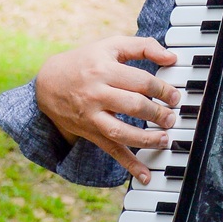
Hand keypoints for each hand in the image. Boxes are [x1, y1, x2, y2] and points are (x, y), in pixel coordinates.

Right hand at [35, 36, 179, 182]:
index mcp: (104, 70)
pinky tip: (145, 175)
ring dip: (147, 139)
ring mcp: (92, 116)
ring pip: (122, 132)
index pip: (140, 81)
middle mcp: (96, 94)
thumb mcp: (110, 46)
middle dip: (158, 113)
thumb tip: (171, 57)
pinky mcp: (91, 133)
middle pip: (133, 105)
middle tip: (171, 117)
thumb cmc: (86, 62)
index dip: (162, 89)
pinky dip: (129, 165)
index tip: (174, 96)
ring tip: (165, 139)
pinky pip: (111, 151)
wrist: (48, 84)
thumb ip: (142, 46)